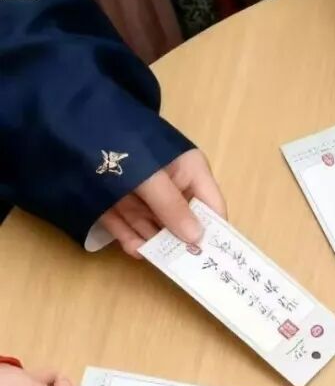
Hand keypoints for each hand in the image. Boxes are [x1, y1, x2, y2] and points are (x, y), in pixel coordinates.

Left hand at [101, 149, 226, 256]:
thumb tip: (197, 239)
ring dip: (154, 243)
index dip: (215, 232)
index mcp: (188, 171)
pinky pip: (129, 225)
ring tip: (154, 259)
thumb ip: (172, 207)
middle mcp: (170, 185)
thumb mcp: (149, 174)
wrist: (68, 118)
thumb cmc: (120, 140)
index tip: (214, 258)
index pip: (212, 207)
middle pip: (183, 221)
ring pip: (155, 226)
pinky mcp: (117, 201)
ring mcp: (143, 194)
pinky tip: (134, 249)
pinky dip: (131, 237)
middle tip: (183, 267)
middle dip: (181, 242)